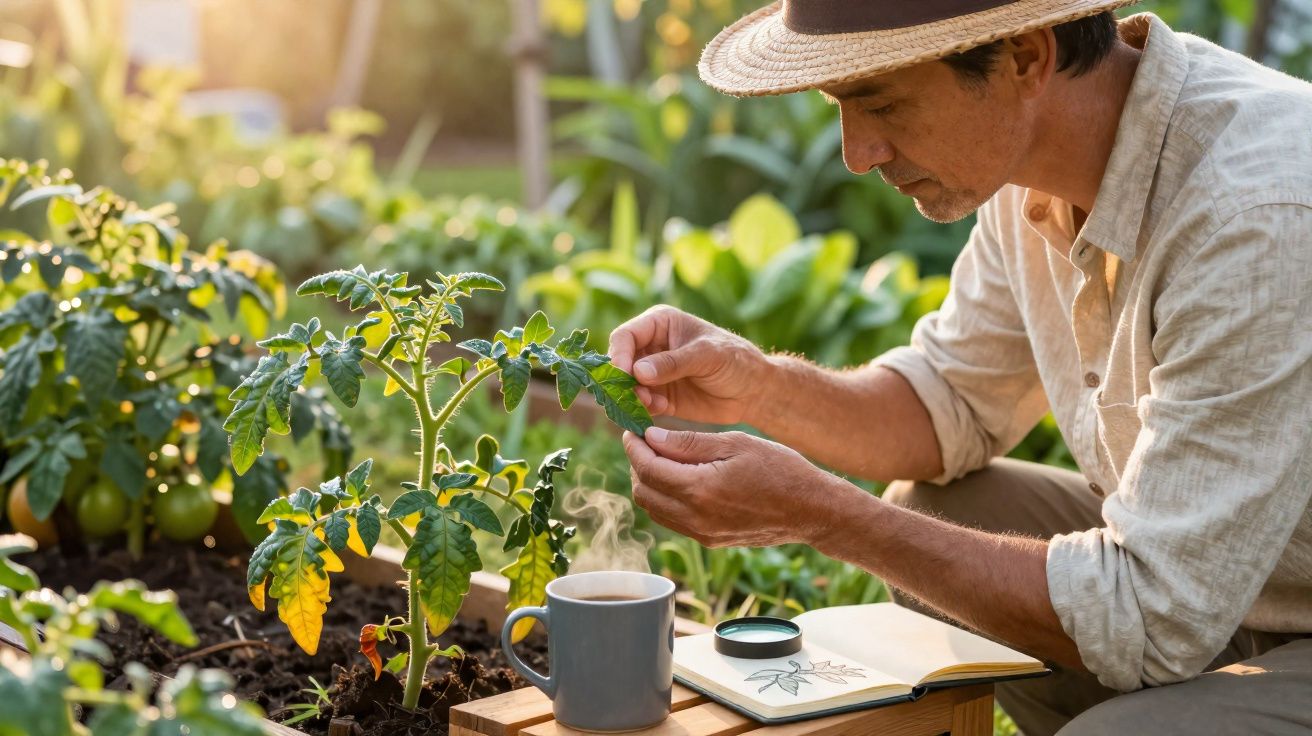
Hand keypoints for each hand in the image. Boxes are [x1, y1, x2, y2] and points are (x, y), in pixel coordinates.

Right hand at [608, 305, 766, 424]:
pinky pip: (640, 404)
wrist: (753, 390)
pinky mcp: (659, 397)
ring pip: (626, 386)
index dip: (619, 355)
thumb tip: (637, 372)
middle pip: (620, 363)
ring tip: (651, 404)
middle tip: (634, 395)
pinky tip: (663, 409)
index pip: (625, 336)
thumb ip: (673, 363)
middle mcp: (651, 347)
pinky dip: (644, 409)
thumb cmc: (735, 360)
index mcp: (659, 324)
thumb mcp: (706, 356)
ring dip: (632, 397)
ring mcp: (653, 374)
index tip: (624, 375)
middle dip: (622, 381)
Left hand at [622, 427, 843, 547]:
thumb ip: (689, 442)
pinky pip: (672, 519)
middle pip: (643, 491)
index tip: (632, 431)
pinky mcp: (709, 540)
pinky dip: (665, 498)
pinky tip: (679, 478)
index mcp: (701, 489)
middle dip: (637, 464)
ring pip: (654, 509)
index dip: (634, 447)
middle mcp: (696, 517)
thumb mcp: (735, 443)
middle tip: (645, 442)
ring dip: (648, 482)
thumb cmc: (780, 469)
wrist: (811, 510)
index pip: (648, 468)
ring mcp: (701, 533)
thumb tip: (651, 437)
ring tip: (661, 457)